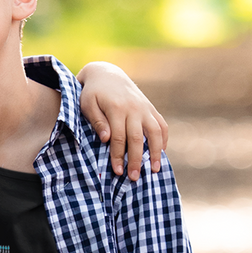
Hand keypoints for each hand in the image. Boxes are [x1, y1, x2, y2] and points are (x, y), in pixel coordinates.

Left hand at [76, 62, 168, 180]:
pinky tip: (162, 153)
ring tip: (154, 170)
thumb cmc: (93, 94)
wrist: (107, 74)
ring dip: (155, 152)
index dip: (118, 156)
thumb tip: (107, 139)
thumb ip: (97, 122)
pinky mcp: (150, 108)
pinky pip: (161, 124)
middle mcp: (133, 108)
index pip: (118, 137)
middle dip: (136, 159)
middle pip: (137, 138)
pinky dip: (164, 139)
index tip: (117, 172)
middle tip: (134, 178)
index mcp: (116, 108)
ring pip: (154, 132)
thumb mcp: (88, 105)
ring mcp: (144, 108)